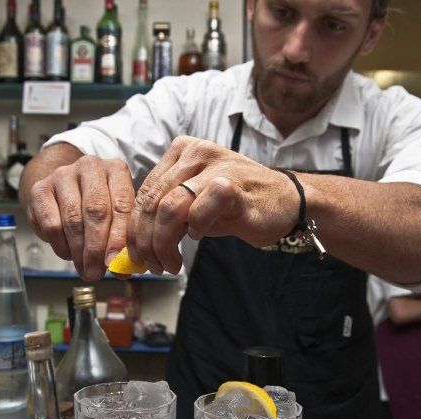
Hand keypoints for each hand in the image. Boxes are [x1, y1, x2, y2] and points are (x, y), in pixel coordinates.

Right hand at [26, 155, 133, 279]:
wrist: (63, 189)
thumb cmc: (98, 205)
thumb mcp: (116, 216)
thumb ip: (122, 239)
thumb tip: (122, 270)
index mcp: (116, 169)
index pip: (122, 204)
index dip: (119, 237)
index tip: (115, 262)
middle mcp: (89, 166)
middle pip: (95, 210)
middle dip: (96, 247)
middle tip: (96, 272)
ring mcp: (62, 174)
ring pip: (72, 219)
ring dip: (79, 250)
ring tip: (84, 269)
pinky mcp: (40, 189)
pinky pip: (51, 223)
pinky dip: (60, 245)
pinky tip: (68, 254)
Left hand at [128, 136, 299, 273]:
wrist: (286, 201)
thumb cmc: (237, 204)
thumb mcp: (194, 202)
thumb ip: (165, 211)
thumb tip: (135, 242)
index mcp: (181, 151)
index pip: (144, 192)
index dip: (135, 229)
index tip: (137, 255)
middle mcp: (195, 153)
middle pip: (152, 202)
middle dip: (146, 241)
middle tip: (152, 265)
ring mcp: (216, 166)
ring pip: (169, 207)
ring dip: (164, 243)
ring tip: (171, 263)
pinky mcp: (234, 185)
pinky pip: (200, 209)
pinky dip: (195, 229)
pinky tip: (198, 237)